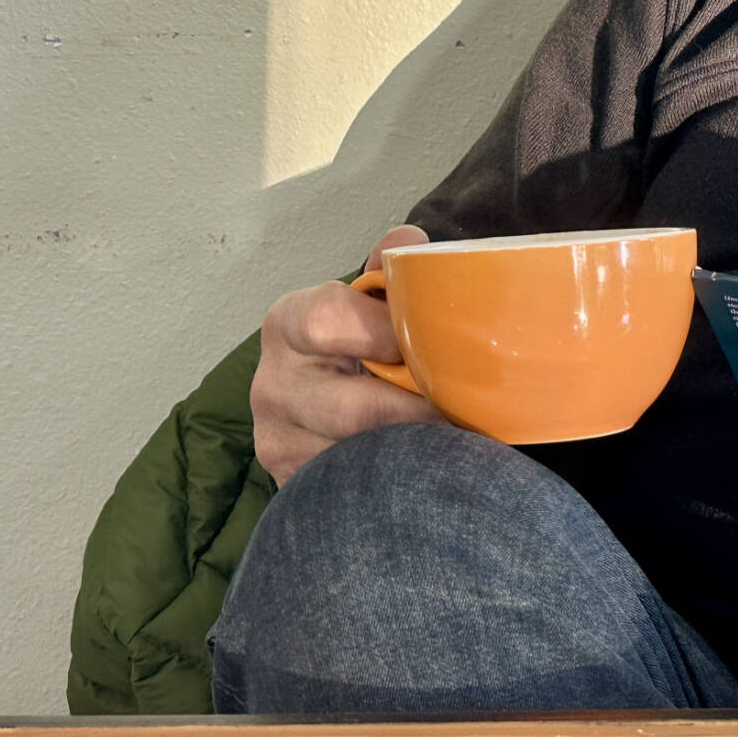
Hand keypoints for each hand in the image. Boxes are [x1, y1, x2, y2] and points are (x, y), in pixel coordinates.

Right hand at [251, 224, 444, 485]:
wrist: (317, 394)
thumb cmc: (354, 338)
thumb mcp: (367, 298)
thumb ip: (391, 271)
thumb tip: (410, 246)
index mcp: (289, 322)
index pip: (330, 320)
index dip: (387, 334)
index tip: (430, 348)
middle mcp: (272, 385)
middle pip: (352, 409)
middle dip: (417, 414)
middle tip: (465, 414)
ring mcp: (279, 441)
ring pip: (359, 458)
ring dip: (414, 454)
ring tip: (455, 444)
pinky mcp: (294, 485)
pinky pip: (353, 490)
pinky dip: (397, 482)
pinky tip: (424, 472)